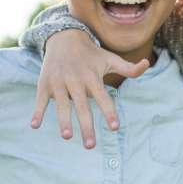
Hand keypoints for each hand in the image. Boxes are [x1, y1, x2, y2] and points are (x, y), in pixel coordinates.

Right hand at [29, 30, 147, 147]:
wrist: (63, 37)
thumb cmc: (91, 54)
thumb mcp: (110, 59)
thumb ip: (129, 68)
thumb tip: (147, 64)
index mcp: (92, 77)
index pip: (103, 97)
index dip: (109, 112)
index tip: (115, 127)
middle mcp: (76, 80)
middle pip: (82, 107)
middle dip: (86, 126)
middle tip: (90, 146)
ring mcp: (59, 82)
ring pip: (62, 105)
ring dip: (63, 121)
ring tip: (67, 137)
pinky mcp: (45, 83)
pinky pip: (41, 99)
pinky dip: (37, 111)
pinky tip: (35, 125)